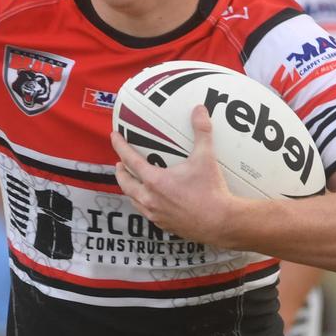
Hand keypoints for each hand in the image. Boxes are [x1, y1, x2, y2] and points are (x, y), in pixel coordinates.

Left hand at [111, 104, 241, 246]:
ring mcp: (156, 214)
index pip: (130, 160)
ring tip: (132, 182)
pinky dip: (143, 204)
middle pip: (126, 183)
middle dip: (120, 172)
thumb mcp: (206, 158)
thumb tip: (199, 110)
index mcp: (155, 181)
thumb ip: (201, 132)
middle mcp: (150, 199)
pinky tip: (151, 201)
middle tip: (120, 163)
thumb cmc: (211, 191)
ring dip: (130, 189)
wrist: (221, 222)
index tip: (114, 137)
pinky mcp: (164, 225)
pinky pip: (147, 213)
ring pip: (134, 200)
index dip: (120, 146)